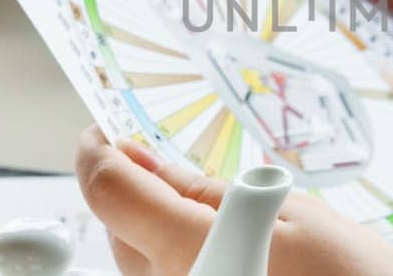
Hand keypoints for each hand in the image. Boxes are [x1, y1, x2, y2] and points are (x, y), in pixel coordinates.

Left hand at [75, 126, 392, 275]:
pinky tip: (230, 248)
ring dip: (158, 231)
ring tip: (220, 214)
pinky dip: (183, 259)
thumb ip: (208, 189)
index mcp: (191, 254)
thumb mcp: (294, 214)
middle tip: (170, 163)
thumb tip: (144, 160)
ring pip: (141, 263)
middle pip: (118, 231)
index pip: (107, 190)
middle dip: (133, 191)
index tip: (105, 130)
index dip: (98, 151)